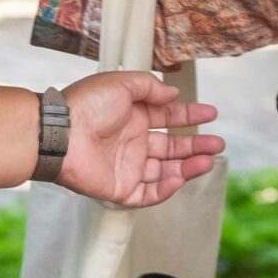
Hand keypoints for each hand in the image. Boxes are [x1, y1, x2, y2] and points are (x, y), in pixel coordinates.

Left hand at [58, 73, 224, 206]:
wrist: (59, 134)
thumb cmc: (86, 105)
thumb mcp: (121, 84)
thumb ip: (149, 87)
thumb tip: (172, 93)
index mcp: (131, 116)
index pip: (167, 118)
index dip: (189, 117)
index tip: (211, 114)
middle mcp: (131, 141)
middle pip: (171, 147)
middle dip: (195, 145)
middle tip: (218, 144)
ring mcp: (126, 166)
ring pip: (164, 170)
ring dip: (188, 166)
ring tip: (208, 160)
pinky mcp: (119, 188)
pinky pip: (148, 193)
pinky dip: (166, 188)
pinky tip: (180, 177)